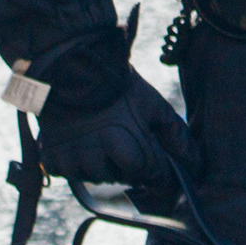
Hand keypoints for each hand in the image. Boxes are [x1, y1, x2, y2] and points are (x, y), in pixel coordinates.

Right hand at [35, 70, 183, 185]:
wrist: (73, 66)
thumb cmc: (118, 86)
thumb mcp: (152, 104)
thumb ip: (175, 134)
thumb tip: (195, 163)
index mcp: (123, 141)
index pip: (148, 174)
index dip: (159, 176)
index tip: (162, 174)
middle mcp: (95, 153)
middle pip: (122, 177)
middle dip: (130, 167)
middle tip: (129, 149)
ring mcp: (71, 155)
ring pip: (94, 178)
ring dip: (103, 168)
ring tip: (105, 146)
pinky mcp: (50, 155)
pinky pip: (66, 174)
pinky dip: (74, 165)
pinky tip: (80, 147)